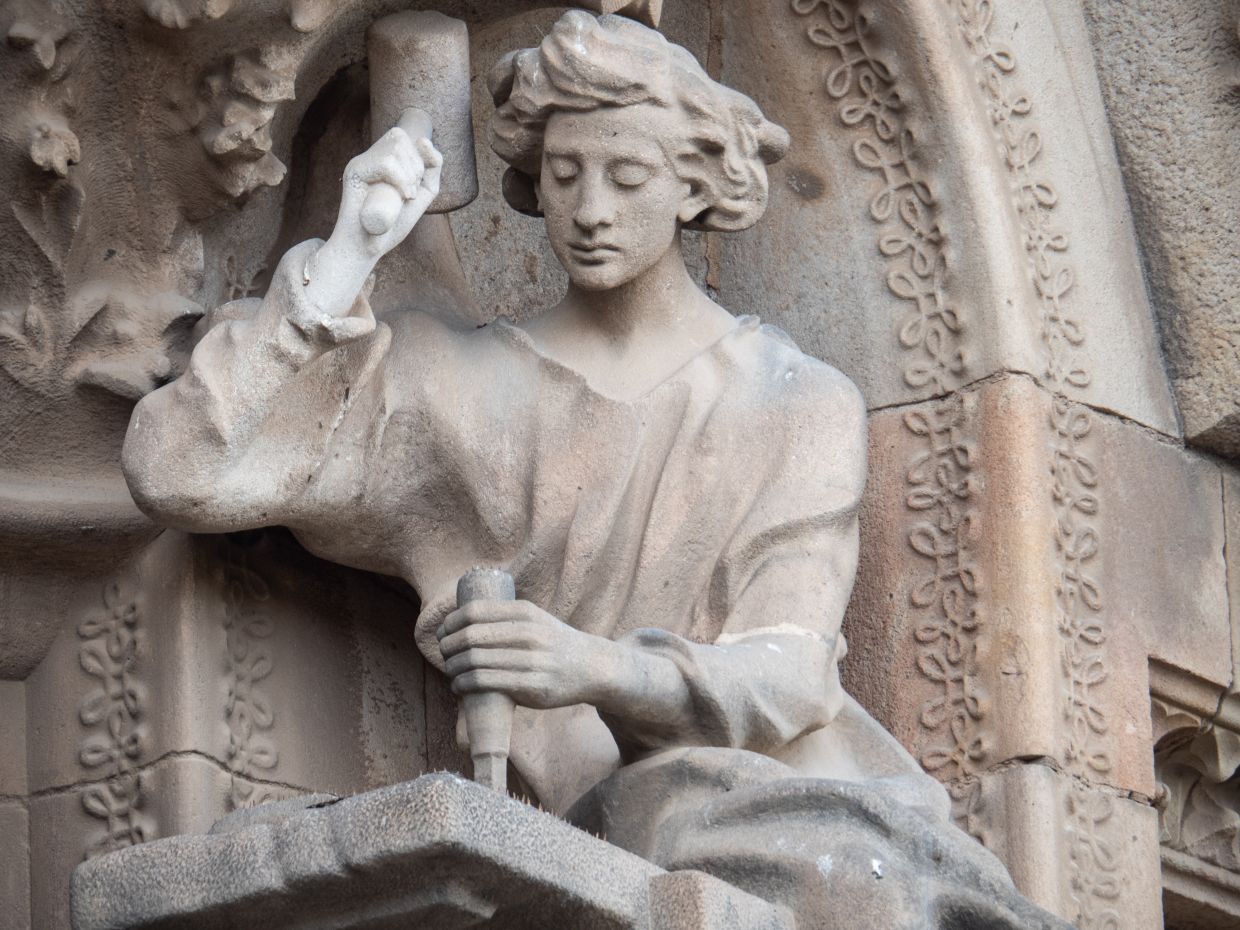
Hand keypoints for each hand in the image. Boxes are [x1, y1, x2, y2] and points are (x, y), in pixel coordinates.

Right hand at [303, 129, 442, 317]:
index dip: (420, 155)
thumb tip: (423, 140)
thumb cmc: (392, 225)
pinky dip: (401, 179)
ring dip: (409, 173)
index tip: (417, 183)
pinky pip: (385, 163)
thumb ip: (432, 168)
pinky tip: (402, 196)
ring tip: (405, 197)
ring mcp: (360, 162)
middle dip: (415, 164)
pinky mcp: (354, 172)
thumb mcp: (421, 194)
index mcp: (381, 159)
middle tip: (410, 193)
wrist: (368, 247)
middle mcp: (368, 157)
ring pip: (393, 147)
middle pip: (399, 136)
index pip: (403, 136)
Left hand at [437, 599, 618, 709]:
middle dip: (447, 647)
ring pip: (474, 662)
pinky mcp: (531, 686)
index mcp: (524, 612)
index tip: (442, 633)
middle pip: (469, 637)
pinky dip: (464, 685)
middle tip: (444, 654)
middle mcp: (528, 633)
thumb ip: (505, 617)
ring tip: (451, 672)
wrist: (592, 667)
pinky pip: (485, 683)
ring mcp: (531, 660)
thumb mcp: (535, 619)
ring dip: (453, 669)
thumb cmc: (555, 643)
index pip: (473, 612)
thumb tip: (462, 620)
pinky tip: (460, 686)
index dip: (450, 623)